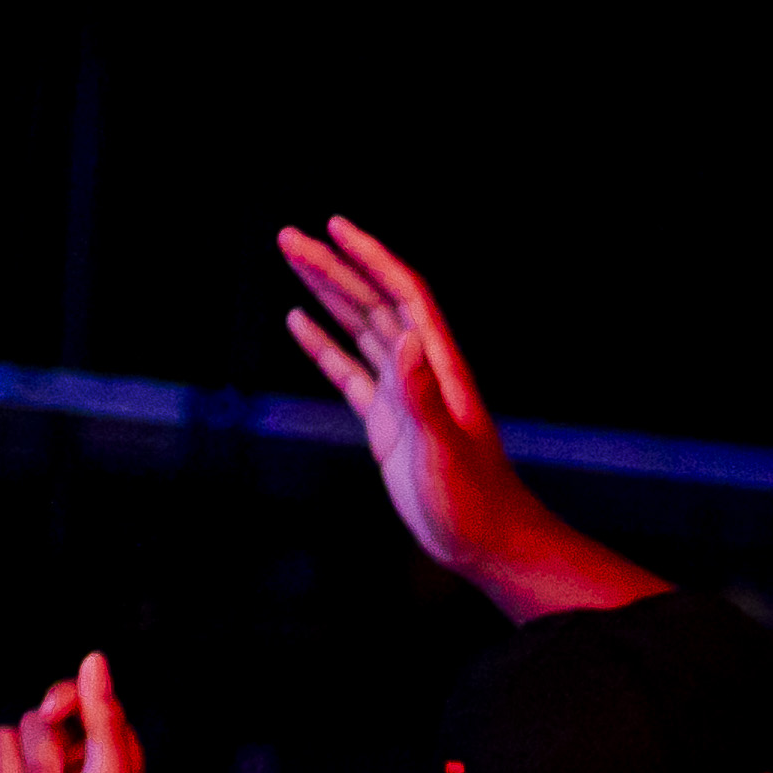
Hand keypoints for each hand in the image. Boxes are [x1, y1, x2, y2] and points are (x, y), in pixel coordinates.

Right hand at [280, 217, 565, 594]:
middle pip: (374, 303)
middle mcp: (420, 372)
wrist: (484, 544)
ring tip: (291, 261)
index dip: (371, 258)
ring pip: (359, 330)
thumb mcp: (444, 450)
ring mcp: (401, 395)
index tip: (336, 228)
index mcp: (439, 368)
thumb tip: (406, 336)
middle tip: (289, 237)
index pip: (403, 296)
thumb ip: (423, 396)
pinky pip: (349, 373)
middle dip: (333, 268)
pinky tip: (298, 321)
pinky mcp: (386, 423)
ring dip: (327, 295)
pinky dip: (323, 346)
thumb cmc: (473, 502)